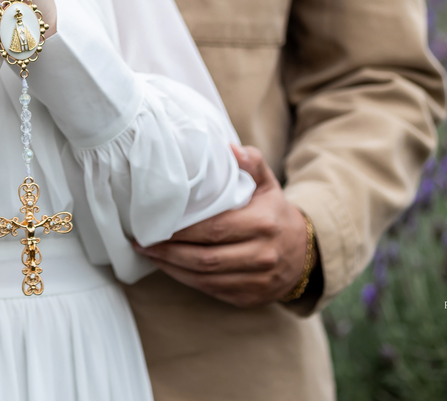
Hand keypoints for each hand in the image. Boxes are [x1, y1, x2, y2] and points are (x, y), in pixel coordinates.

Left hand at [133, 144, 314, 307]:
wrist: (304, 253)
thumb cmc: (274, 212)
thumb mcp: (267, 183)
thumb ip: (251, 162)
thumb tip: (229, 148)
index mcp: (264, 223)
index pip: (215, 229)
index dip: (182, 231)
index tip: (155, 225)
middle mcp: (262, 254)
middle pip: (206, 258)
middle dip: (169, 252)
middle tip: (142, 242)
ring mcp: (257, 280)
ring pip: (206, 278)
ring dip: (172, 268)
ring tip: (149, 254)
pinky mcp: (250, 297)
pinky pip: (212, 291)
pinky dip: (186, 280)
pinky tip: (169, 267)